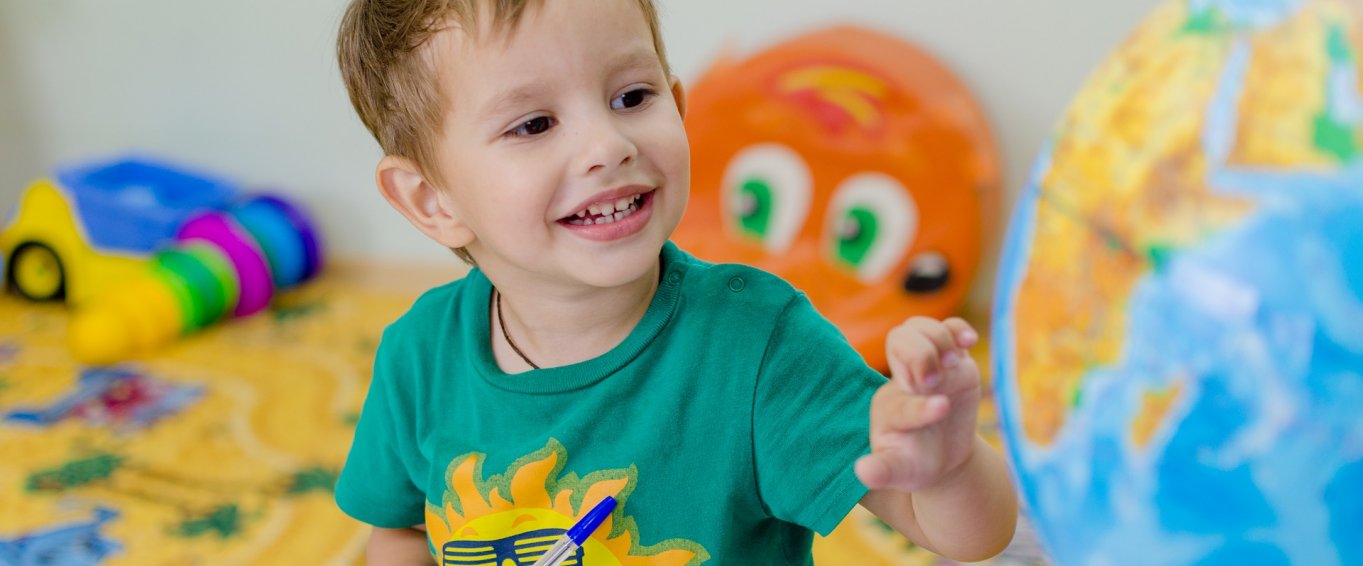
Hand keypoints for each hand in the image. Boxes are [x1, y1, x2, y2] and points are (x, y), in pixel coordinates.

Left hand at [856, 317, 980, 491]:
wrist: (939, 454)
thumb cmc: (914, 463)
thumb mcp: (899, 471)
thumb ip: (882, 471)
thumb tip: (862, 472)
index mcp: (888, 409)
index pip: (899, 400)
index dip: (920, 405)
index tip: (941, 409)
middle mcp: (903, 380)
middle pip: (898, 340)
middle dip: (919, 353)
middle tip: (936, 379)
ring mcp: (926, 365)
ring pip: (918, 328)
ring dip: (937, 337)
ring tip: (953, 360)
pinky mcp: (951, 359)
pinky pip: (948, 328)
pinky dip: (958, 328)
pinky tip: (969, 340)